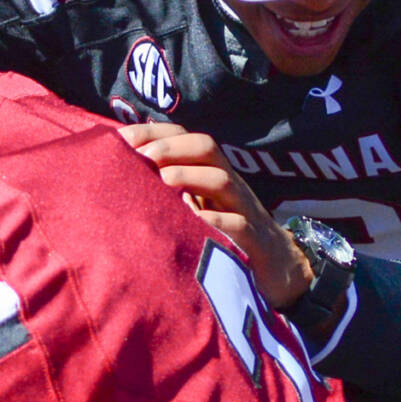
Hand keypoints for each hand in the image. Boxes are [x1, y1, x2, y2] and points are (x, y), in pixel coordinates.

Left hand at [120, 123, 312, 310]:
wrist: (279, 268)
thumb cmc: (224, 235)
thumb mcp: (196, 208)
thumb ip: (168, 192)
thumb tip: (121, 179)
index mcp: (209, 174)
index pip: (185, 138)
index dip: (156, 133)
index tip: (122, 137)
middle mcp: (227, 185)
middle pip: (206, 148)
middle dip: (171, 147)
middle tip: (140, 156)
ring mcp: (242, 209)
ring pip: (222, 181)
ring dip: (191, 176)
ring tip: (164, 180)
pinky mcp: (253, 241)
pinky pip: (238, 226)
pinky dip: (218, 223)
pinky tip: (197, 222)